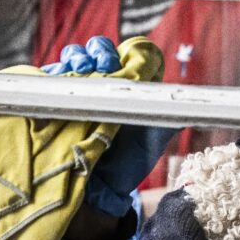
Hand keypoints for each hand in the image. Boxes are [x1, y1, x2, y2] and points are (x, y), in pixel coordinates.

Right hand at [44, 36, 176, 216]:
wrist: (100, 188)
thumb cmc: (130, 162)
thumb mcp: (152, 140)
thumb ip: (166, 120)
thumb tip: (188, 108)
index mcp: (129, 86)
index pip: (127, 54)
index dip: (126, 51)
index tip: (125, 59)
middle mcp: (104, 83)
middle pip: (98, 50)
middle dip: (100, 51)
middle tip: (105, 64)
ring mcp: (79, 90)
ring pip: (74, 58)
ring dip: (78, 57)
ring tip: (83, 68)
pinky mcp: (55, 100)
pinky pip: (51, 77)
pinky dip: (54, 71)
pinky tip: (60, 76)